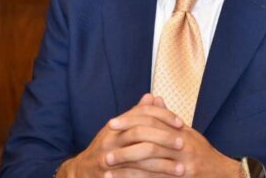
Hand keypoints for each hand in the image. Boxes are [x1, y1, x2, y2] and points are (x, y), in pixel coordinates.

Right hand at [56, 93, 184, 177]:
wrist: (82, 172)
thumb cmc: (106, 148)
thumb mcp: (119, 128)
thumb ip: (137, 114)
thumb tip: (152, 96)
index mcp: (117, 126)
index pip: (142, 114)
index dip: (163, 116)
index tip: (181, 123)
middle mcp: (111, 140)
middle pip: (140, 133)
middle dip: (163, 138)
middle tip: (183, 144)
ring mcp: (108, 159)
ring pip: (139, 159)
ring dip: (162, 165)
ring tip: (181, 170)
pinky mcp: (109, 176)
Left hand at [108, 97, 241, 177]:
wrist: (221, 174)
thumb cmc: (201, 152)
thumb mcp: (186, 131)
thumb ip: (167, 117)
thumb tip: (153, 98)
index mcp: (180, 131)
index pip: (152, 120)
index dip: (131, 120)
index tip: (112, 124)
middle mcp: (182, 147)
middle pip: (149, 141)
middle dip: (124, 145)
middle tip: (104, 147)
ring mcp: (182, 166)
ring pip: (149, 164)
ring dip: (126, 168)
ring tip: (107, 169)